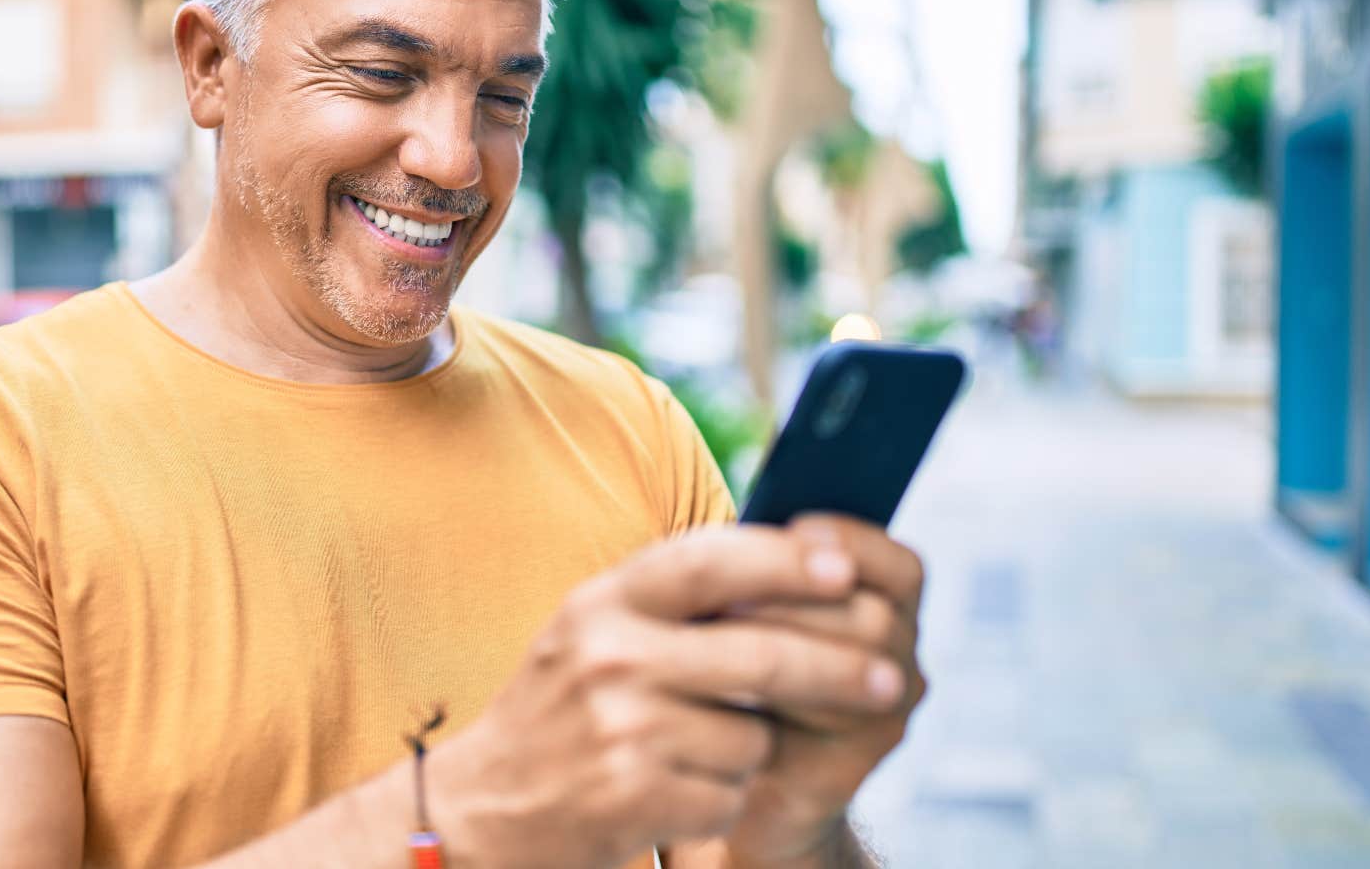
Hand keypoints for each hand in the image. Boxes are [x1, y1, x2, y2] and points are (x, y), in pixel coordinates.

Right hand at [429, 524, 904, 868]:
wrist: (480, 809)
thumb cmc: (559, 710)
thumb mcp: (593, 630)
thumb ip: (672, 598)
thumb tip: (802, 561)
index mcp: (603, 600)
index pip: (709, 562)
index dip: (785, 562)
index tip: (846, 569)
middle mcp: (608, 654)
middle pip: (760, 655)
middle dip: (838, 669)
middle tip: (889, 680)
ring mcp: (619, 727)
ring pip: (752, 736)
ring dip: (747, 753)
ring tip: (692, 752)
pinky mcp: (631, 796)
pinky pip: (727, 794)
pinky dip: (717, 800)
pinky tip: (670, 793)